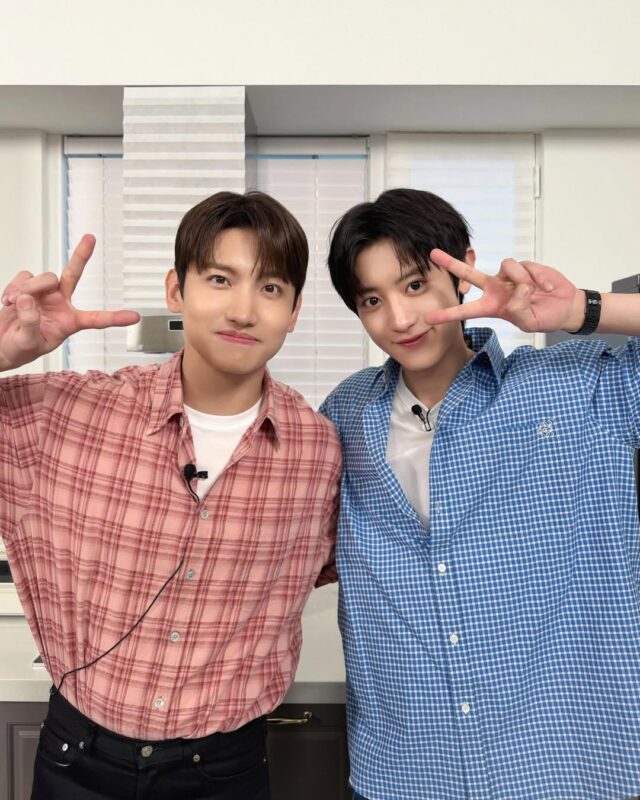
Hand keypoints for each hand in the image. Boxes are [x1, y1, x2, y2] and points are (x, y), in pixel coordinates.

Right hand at [0, 235, 139, 371]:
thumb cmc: (18, 349)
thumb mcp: (27, 343)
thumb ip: (30, 323)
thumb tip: (28, 298)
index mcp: (70, 323)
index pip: (96, 319)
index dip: (115, 318)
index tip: (135, 317)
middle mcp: (60, 304)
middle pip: (73, 275)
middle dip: (81, 255)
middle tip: (90, 238)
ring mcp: (44, 294)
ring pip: (43, 278)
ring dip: (28, 288)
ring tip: (14, 304)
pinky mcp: (27, 286)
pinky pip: (23, 277)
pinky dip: (14, 287)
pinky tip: (8, 301)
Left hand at [426, 249, 583, 333]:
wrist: (564, 306)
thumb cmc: (543, 317)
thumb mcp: (529, 322)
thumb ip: (519, 310)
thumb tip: (515, 293)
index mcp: (492, 307)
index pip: (466, 310)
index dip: (448, 314)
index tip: (429, 318)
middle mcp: (496, 288)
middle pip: (470, 273)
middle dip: (451, 263)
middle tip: (433, 254)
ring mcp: (510, 276)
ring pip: (507, 268)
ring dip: (523, 281)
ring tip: (535, 293)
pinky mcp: (525, 266)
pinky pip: (525, 267)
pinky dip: (539, 278)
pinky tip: (546, 287)